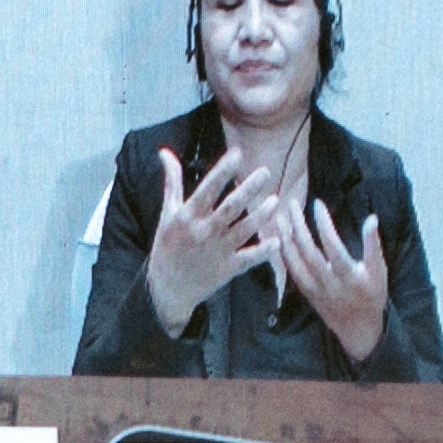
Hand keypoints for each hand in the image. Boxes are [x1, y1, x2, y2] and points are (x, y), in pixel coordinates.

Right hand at [136, 145, 268, 336]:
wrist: (165, 289)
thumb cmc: (166, 247)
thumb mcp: (167, 213)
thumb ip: (171, 182)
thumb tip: (165, 152)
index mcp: (188, 216)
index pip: (208, 189)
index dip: (223, 171)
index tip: (237, 153)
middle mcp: (203, 232)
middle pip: (230, 208)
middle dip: (248, 189)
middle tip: (265, 172)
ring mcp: (216, 251)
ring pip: (243, 230)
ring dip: (260, 216)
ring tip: (275, 200)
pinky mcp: (226, 269)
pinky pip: (247, 259)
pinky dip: (262, 252)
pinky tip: (277, 240)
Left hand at [274, 189, 391, 364]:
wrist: (358, 329)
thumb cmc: (372, 296)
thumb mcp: (379, 271)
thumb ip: (373, 245)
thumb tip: (372, 218)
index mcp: (348, 276)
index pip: (332, 245)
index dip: (324, 224)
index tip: (317, 204)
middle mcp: (328, 283)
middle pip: (308, 251)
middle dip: (298, 226)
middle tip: (292, 204)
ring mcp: (314, 289)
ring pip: (295, 262)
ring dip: (286, 238)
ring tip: (281, 216)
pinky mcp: (306, 293)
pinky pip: (291, 272)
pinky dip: (284, 254)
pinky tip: (279, 239)